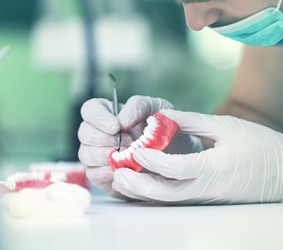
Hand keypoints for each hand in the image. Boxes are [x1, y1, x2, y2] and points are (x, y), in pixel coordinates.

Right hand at [78, 96, 201, 196]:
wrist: (176, 157)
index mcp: (109, 114)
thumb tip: (121, 120)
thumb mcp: (157, 109)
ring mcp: (97, 155)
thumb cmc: (165, 130)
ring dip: (106, 155)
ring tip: (129, 156)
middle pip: (84, 133)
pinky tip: (124, 170)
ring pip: (86, 154)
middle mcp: (99, 133)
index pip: (90, 109)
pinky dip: (108, 172)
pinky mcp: (102, 176)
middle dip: (104, 139)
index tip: (116, 126)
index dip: (98, 118)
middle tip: (129, 144)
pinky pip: (94, 174)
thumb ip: (138, 106)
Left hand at [112, 110, 282, 204]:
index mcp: (215, 169)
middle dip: (138, 185)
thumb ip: (192, 122)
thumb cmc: (261, 147)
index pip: (176, 168)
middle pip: (165, 194)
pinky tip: (144, 182)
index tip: (135, 149)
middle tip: (117, 173)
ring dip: (144, 191)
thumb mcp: (227, 127)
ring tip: (123, 179)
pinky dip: (157, 192)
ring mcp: (207, 197)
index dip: (152, 159)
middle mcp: (207, 188)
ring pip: (168, 200)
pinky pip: (177, 199)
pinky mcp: (208, 198)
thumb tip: (164, 117)